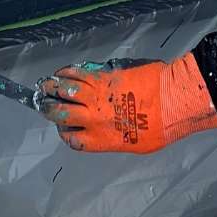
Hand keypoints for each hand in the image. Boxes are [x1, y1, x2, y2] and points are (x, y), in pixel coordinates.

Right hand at [37, 54, 216, 153]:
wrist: (173, 100)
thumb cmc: (162, 127)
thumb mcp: (137, 144)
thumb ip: (116, 139)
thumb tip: (108, 131)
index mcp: (101, 140)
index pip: (71, 139)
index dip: (64, 132)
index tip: (63, 127)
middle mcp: (93, 118)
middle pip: (60, 113)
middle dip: (48, 108)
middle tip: (43, 104)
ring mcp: (97, 95)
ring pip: (64, 90)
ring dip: (50, 87)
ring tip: (45, 85)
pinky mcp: (103, 76)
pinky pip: (78, 72)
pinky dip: (66, 71)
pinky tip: (62, 72)